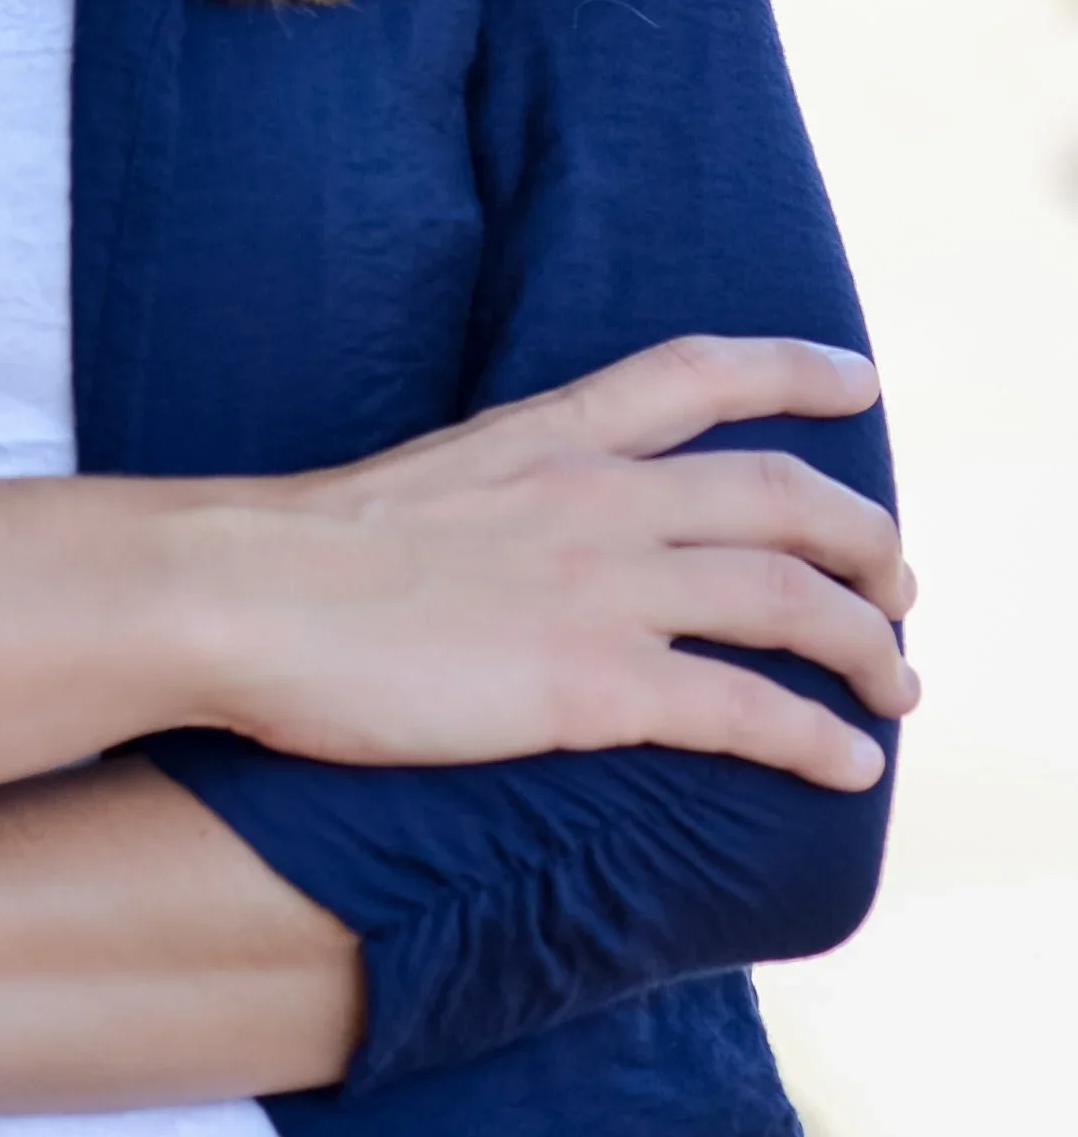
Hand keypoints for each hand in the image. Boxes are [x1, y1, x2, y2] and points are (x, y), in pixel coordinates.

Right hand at [192, 336, 915, 792]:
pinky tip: (850, 768)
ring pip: (791, 600)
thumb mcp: (421, 481)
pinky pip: (746, 711)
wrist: (237, 591)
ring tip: (900, 682)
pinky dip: (818, 740)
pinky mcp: (589, 684)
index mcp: (544, 435)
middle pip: (783, 493)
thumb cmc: (296, 552)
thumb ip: (494, 493)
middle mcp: (593, 496)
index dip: (792, 368)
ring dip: (870, 644)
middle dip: (866, 537)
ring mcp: (597, 587)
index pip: (697, 373)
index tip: (858, 377)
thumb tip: (514, 534)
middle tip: (898, 580)